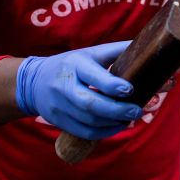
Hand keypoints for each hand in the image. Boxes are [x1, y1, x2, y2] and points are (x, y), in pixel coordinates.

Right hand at [15, 41, 141, 139]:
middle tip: (137, 110)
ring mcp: (58, 105)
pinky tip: (117, 127)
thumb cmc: (71, 65)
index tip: (130, 90)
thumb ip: (116, 51)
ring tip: (130, 118)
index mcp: (75, 65)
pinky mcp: (57, 120)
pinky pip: (83, 132)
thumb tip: (146, 46)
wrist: (33, 81)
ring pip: (88, 120)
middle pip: (91, 104)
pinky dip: (103, 132)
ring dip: (113, 123)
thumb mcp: (90, 53)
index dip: (112, 85)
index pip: (94, 77)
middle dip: (117, 110)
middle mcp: (64, 85)